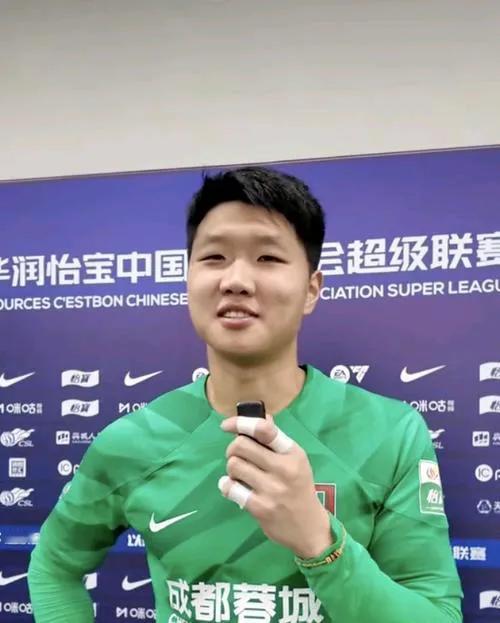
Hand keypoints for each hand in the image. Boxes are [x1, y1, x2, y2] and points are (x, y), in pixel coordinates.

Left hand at [218, 414, 333, 557]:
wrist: (309, 528)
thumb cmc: (299, 487)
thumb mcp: (295, 460)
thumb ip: (276, 439)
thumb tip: (261, 416)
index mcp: (292, 453)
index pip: (264, 429)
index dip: (241, 423)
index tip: (226, 426)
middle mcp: (284, 468)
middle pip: (241, 445)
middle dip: (233, 449)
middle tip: (237, 456)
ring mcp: (272, 489)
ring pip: (234, 465)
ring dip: (232, 469)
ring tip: (240, 475)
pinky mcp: (260, 508)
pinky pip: (231, 488)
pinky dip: (227, 486)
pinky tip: (232, 487)